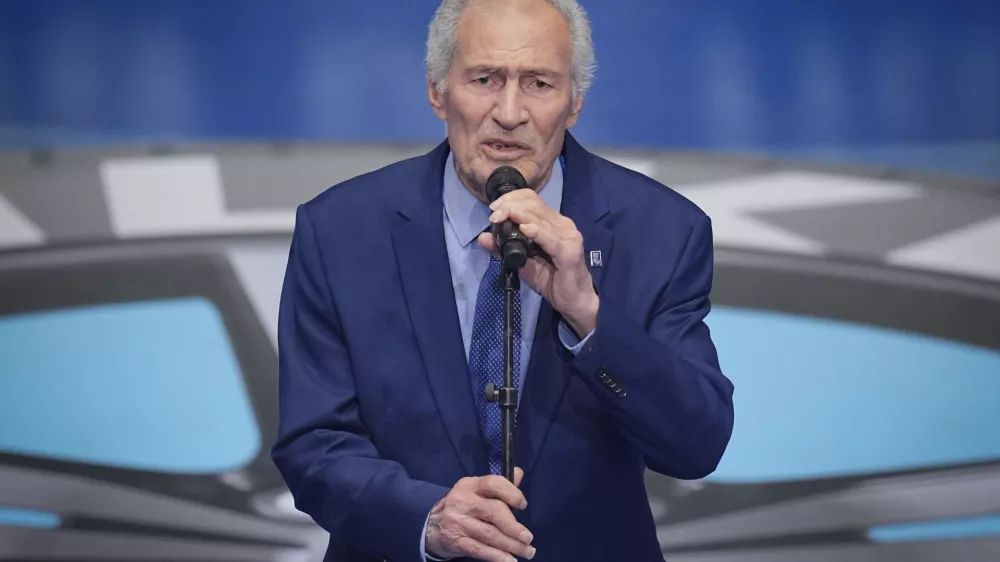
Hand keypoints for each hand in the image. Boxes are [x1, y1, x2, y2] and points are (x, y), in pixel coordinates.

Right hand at [425, 467, 534, 561]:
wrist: (433, 525)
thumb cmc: (465, 506)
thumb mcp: (478, 491)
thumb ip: (500, 485)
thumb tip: (519, 474)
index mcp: (471, 485)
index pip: (493, 484)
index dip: (511, 493)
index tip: (523, 506)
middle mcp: (462, 501)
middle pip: (494, 512)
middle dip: (514, 527)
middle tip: (528, 538)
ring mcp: (457, 521)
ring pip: (489, 534)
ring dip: (511, 545)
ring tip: (527, 552)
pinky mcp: (455, 540)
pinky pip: (479, 550)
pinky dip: (496, 556)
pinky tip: (509, 560)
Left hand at [479, 189, 598, 336]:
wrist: (573, 301)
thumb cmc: (551, 280)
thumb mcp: (521, 262)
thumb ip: (503, 249)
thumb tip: (483, 237)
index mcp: (552, 223)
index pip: (531, 199)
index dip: (511, 198)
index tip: (494, 209)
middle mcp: (562, 224)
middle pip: (533, 204)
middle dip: (509, 205)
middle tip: (493, 215)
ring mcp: (568, 236)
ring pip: (540, 217)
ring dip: (517, 214)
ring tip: (500, 218)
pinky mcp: (569, 252)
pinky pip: (550, 238)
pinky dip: (536, 231)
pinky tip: (524, 228)